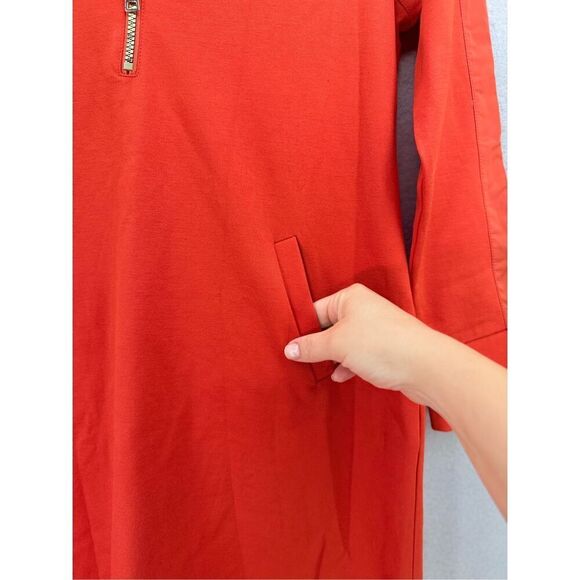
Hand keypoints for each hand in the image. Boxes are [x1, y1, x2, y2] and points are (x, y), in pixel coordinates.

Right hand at [283, 283, 443, 405]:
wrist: (426, 366)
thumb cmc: (382, 345)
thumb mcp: (337, 344)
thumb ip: (311, 346)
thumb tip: (289, 349)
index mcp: (350, 297)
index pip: (315, 310)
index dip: (301, 329)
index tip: (288, 346)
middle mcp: (363, 309)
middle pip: (328, 326)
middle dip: (316, 345)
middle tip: (299, 361)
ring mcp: (375, 329)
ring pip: (343, 343)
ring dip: (331, 357)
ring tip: (318, 370)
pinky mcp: (384, 348)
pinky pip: (357, 354)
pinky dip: (347, 364)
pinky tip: (341, 376)